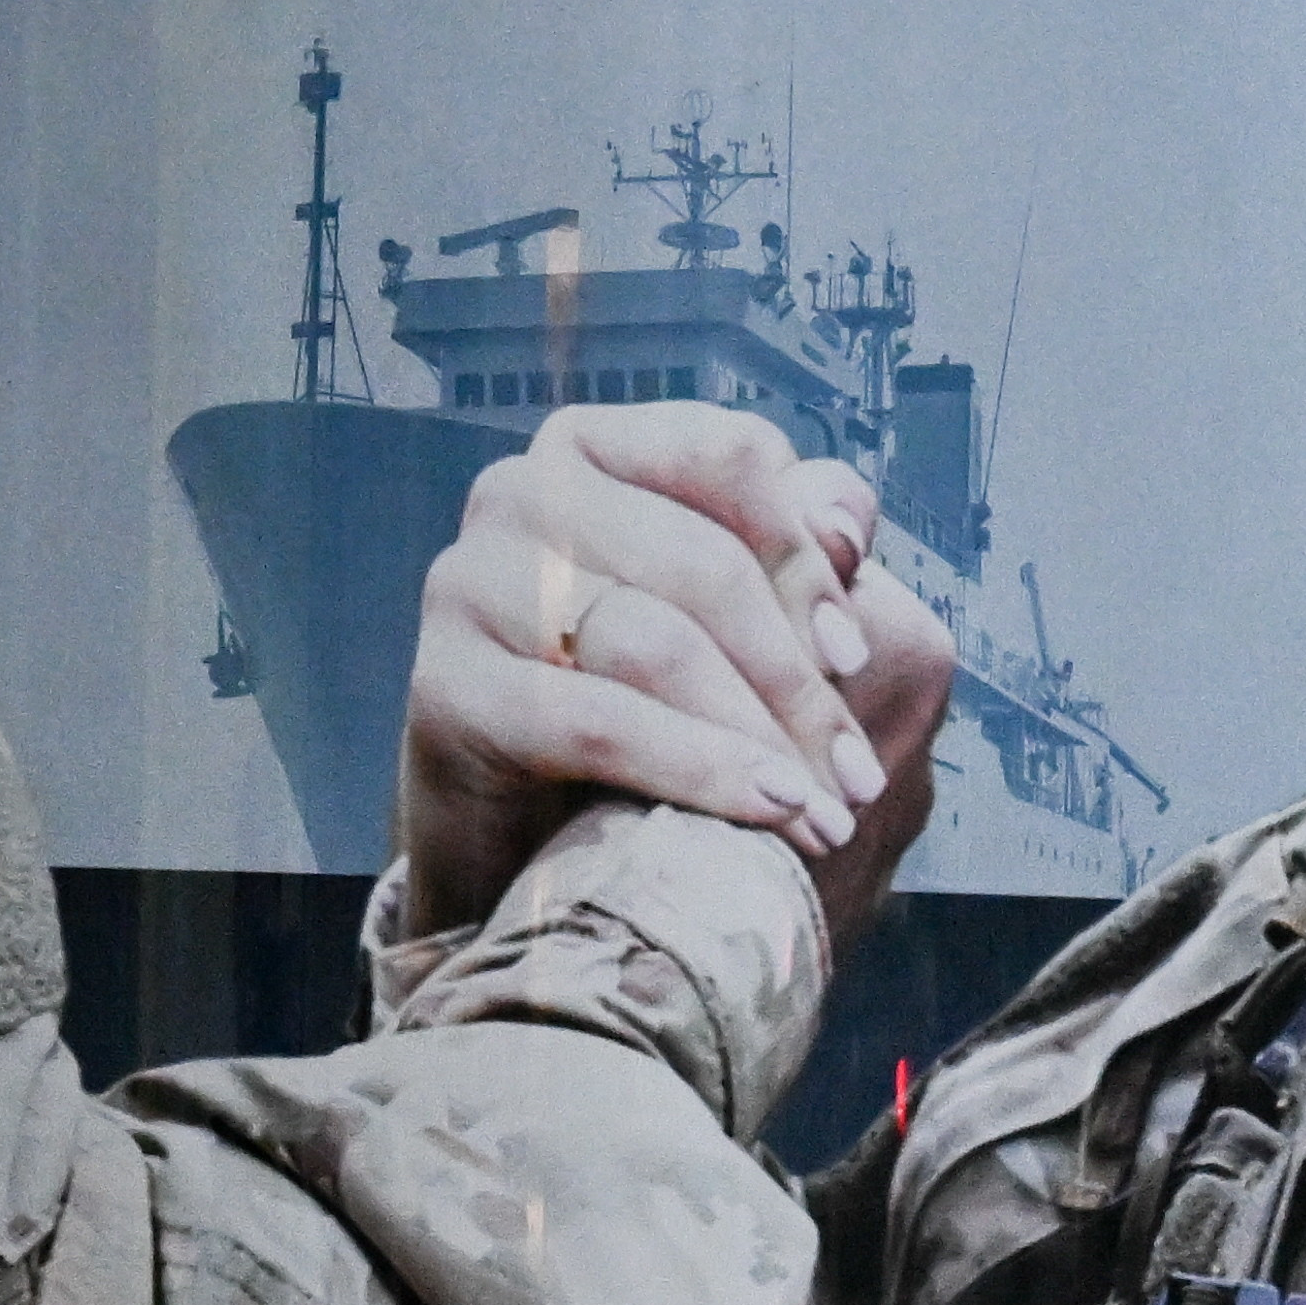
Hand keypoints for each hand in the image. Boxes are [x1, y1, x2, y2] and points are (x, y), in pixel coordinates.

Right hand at [394, 404, 951, 946]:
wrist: (537, 856)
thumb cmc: (658, 719)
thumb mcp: (749, 628)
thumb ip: (800, 553)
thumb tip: (843, 517)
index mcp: (605, 449)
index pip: (732, 459)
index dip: (807, 558)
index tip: (857, 659)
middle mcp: (526, 490)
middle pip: (702, 564)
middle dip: (797, 683)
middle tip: (860, 778)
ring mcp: (472, 580)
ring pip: (653, 642)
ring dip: (758, 738)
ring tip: (825, 815)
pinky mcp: (445, 684)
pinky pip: (596, 721)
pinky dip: (697, 771)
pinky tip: (767, 814)